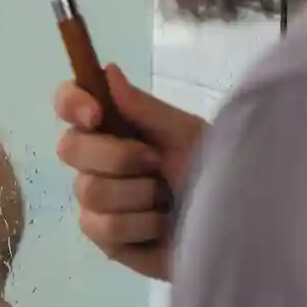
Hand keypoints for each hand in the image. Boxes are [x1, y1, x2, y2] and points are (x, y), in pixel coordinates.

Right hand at [55, 64, 206, 280]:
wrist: (238, 228)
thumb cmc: (212, 174)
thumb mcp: (186, 134)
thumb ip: (143, 107)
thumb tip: (107, 70)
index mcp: (112, 126)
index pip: (68, 102)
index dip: (72, 103)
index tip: (95, 114)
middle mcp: (95, 159)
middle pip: (69, 148)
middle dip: (117, 156)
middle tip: (156, 163)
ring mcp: (95, 199)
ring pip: (89, 190)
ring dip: (138, 195)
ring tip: (168, 201)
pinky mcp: (103, 236)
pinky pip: (103, 226)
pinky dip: (141, 225)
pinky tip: (162, 226)